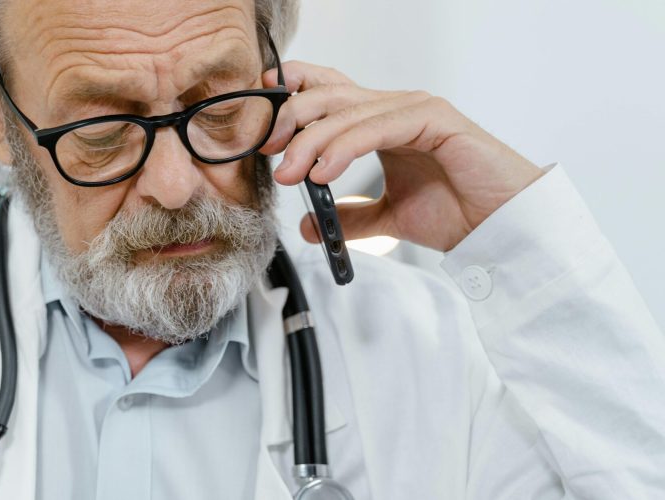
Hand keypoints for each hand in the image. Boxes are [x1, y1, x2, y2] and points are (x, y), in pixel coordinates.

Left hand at [260, 61, 543, 251]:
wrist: (502, 228)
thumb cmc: (458, 213)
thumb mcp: (388, 218)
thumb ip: (350, 216)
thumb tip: (308, 224)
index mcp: (381, 122)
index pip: (328, 91)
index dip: (291, 94)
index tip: (260, 118)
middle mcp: (395, 107)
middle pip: (328, 95)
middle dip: (290, 120)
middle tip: (269, 153)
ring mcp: (415, 108)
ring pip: (347, 110)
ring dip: (311, 141)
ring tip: (290, 173)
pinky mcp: (435, 119)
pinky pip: (378, 126)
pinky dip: (344, 146)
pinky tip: (324, 172)